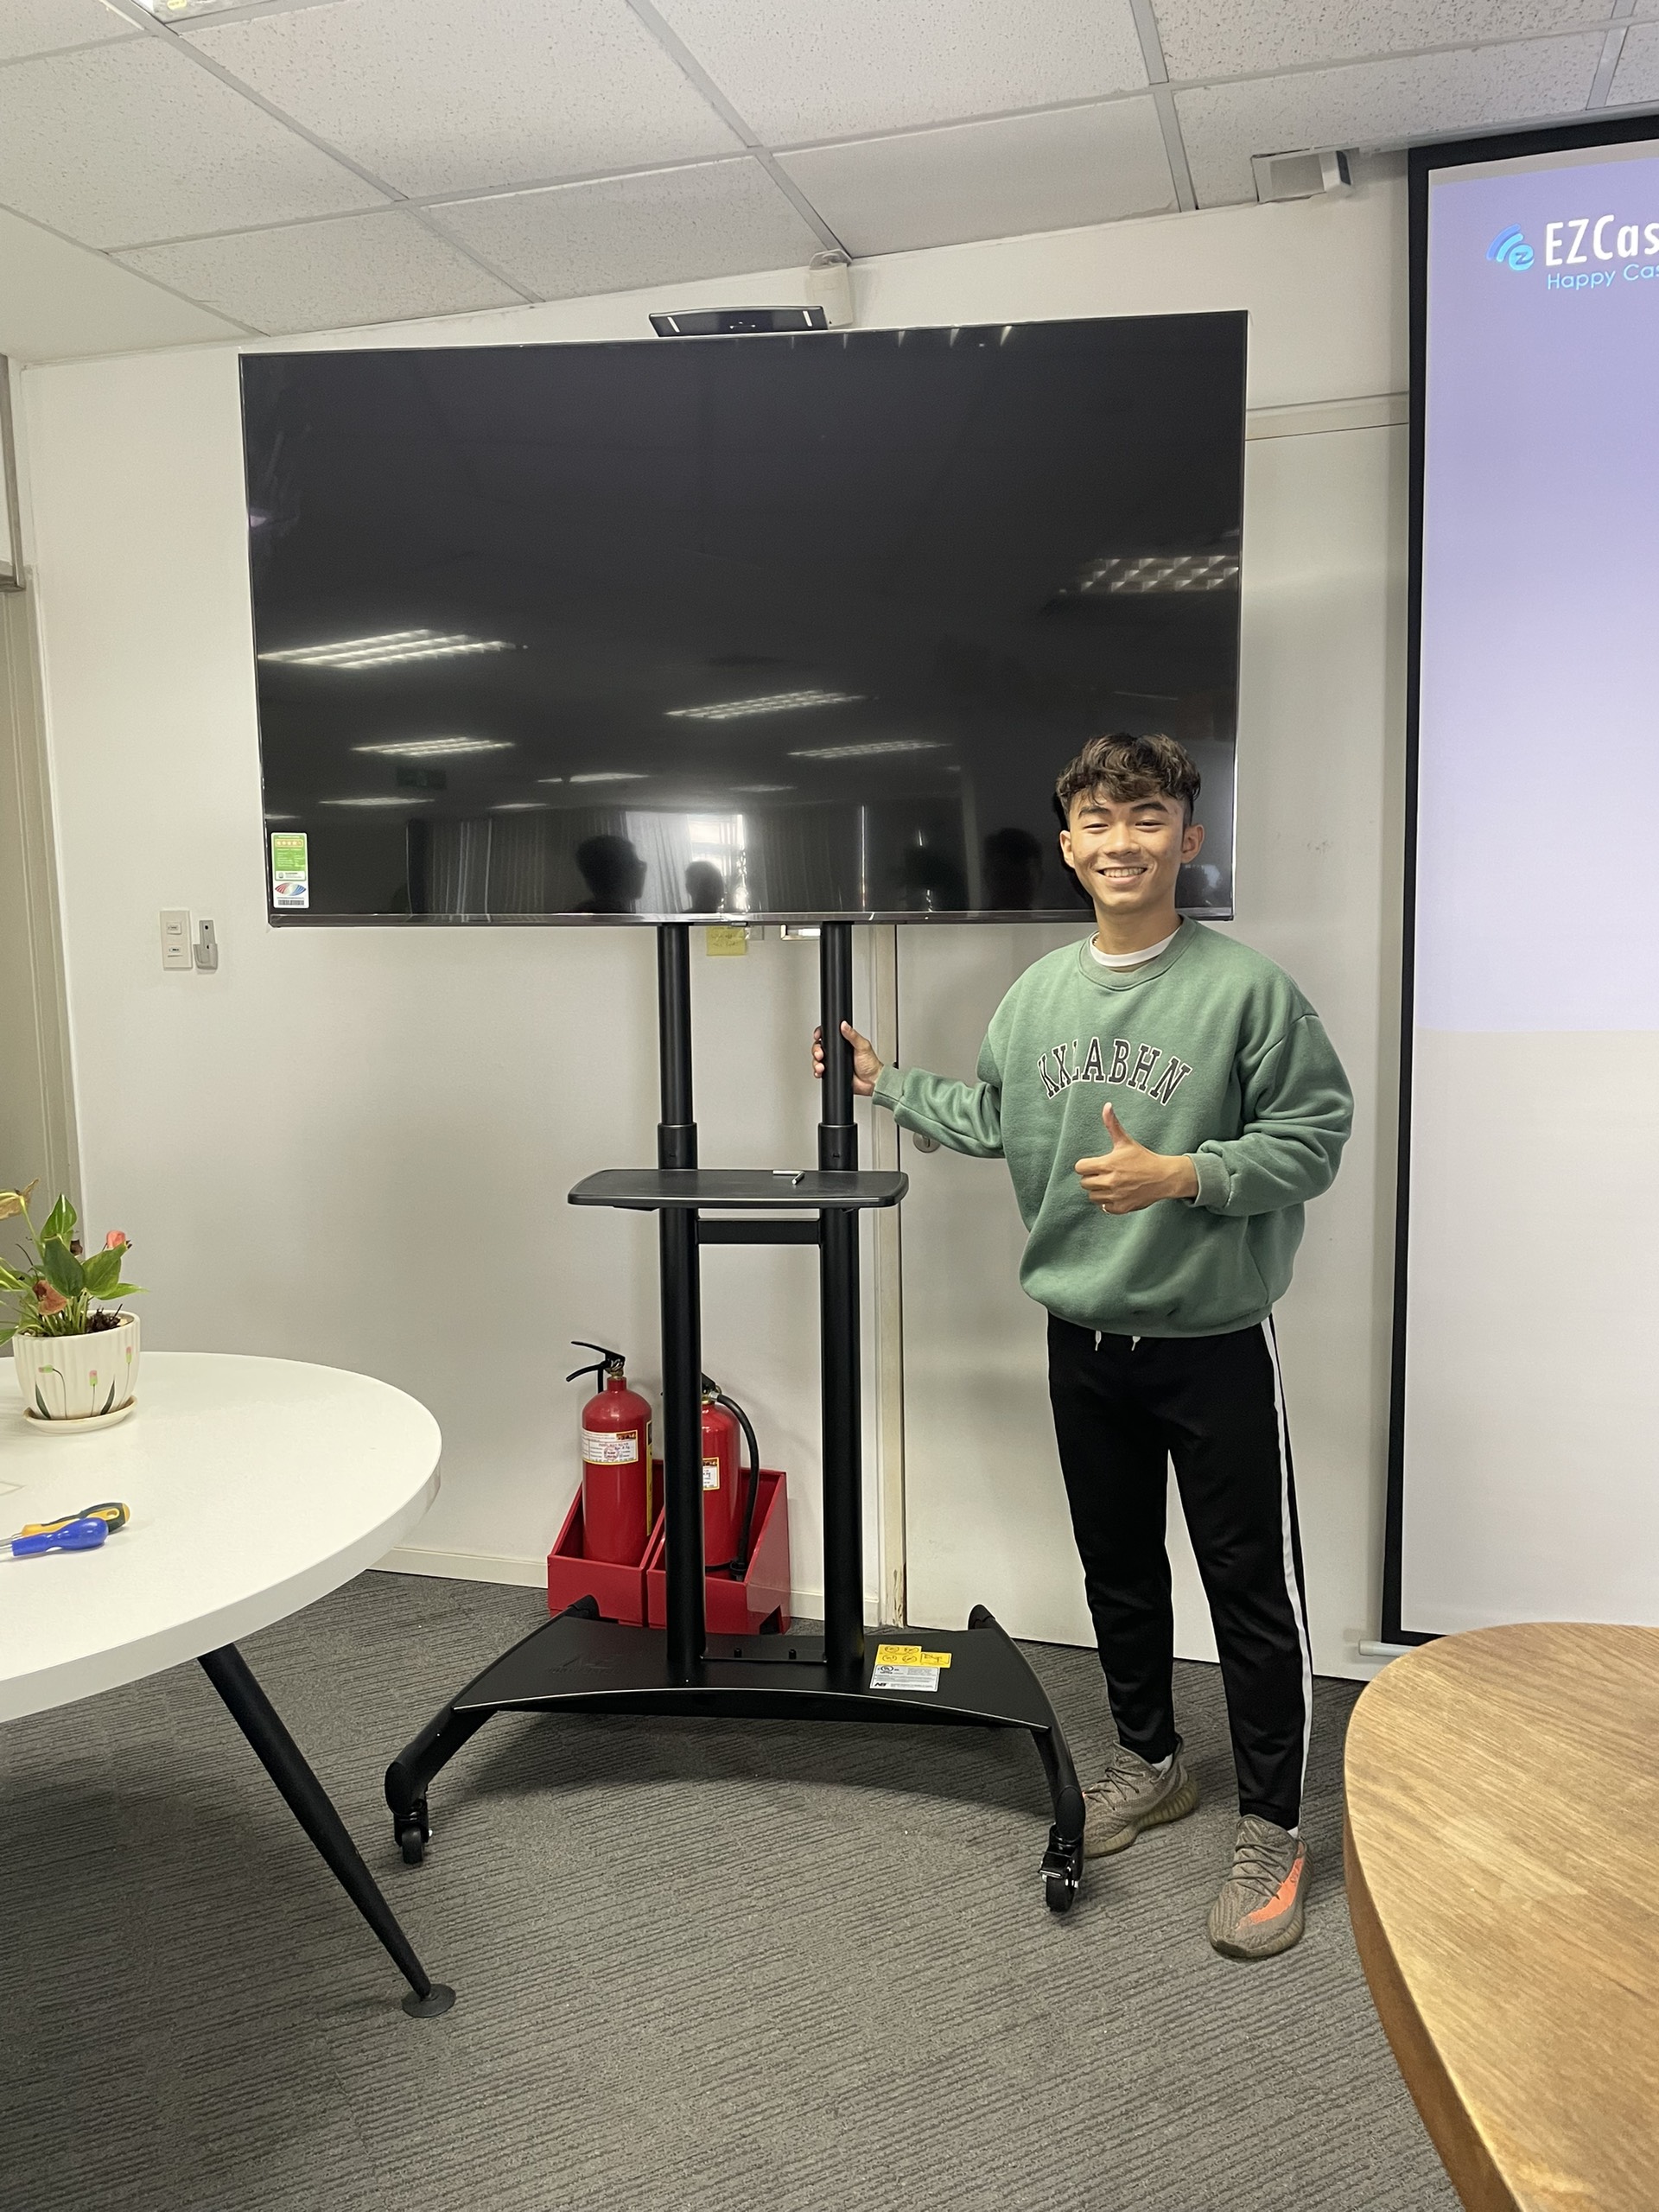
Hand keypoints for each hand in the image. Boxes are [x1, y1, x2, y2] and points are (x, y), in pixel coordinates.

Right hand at [812, 1020, 883, 1097]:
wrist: (871, 1082)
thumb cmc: (870, 1064)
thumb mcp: (863, 1046)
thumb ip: (853, 1035)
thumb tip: (844, 1025)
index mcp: (844, 1042)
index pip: (829, 1036)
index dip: (821, 1034)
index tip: (818, 1036)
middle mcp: (837, 1052)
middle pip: (820, 1047)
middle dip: (816, 1050)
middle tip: (820, 1053)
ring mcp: (834, 1062)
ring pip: (818, 1059)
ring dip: (816, 1062)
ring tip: (821, 1065)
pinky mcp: (832, 1072)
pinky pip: (820, 1071)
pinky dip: (817, 1071)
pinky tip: (820, 1072)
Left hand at [1075, 1101, 1197, 1214]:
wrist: (1164, 1177)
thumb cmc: (1143, 1158)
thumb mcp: (1126, 1141)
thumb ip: (1112, 1124)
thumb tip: (1107, 1106)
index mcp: (1108, 1164)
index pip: (1080, 1168)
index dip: (1086, 1165)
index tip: (1095, 1164)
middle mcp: (1110, 1181)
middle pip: (1084, 1183)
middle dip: (1091, 1178)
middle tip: (1103, 1174)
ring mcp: (1116, 1196)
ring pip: (1092, 1197)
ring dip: (1098, 1191)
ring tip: (1110, 1184)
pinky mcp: (1122, 1207)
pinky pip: (1104, 1208)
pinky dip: (1108, 1203)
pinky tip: (1116, 1194)